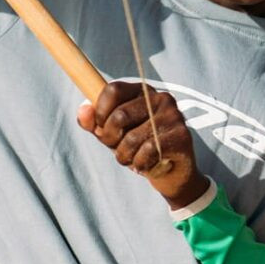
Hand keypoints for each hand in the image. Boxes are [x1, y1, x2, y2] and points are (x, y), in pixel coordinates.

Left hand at [77, 81, 209, 208]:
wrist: (172, 174)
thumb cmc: (140, 149)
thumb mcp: (113, 135)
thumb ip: (95, 122)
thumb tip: (83, 109)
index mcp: (142, 91)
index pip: (113, 89)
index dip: (100, 112)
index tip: (102, 128)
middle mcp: (161, 98)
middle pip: (120, 116)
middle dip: (110, 139)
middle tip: (118, 149)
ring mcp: (173, 116)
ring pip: (132, 138)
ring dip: (124, 155)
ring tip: (132, 158)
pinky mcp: (181, 135)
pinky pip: (148, 151)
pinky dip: (139, 164)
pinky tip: (146, 164)